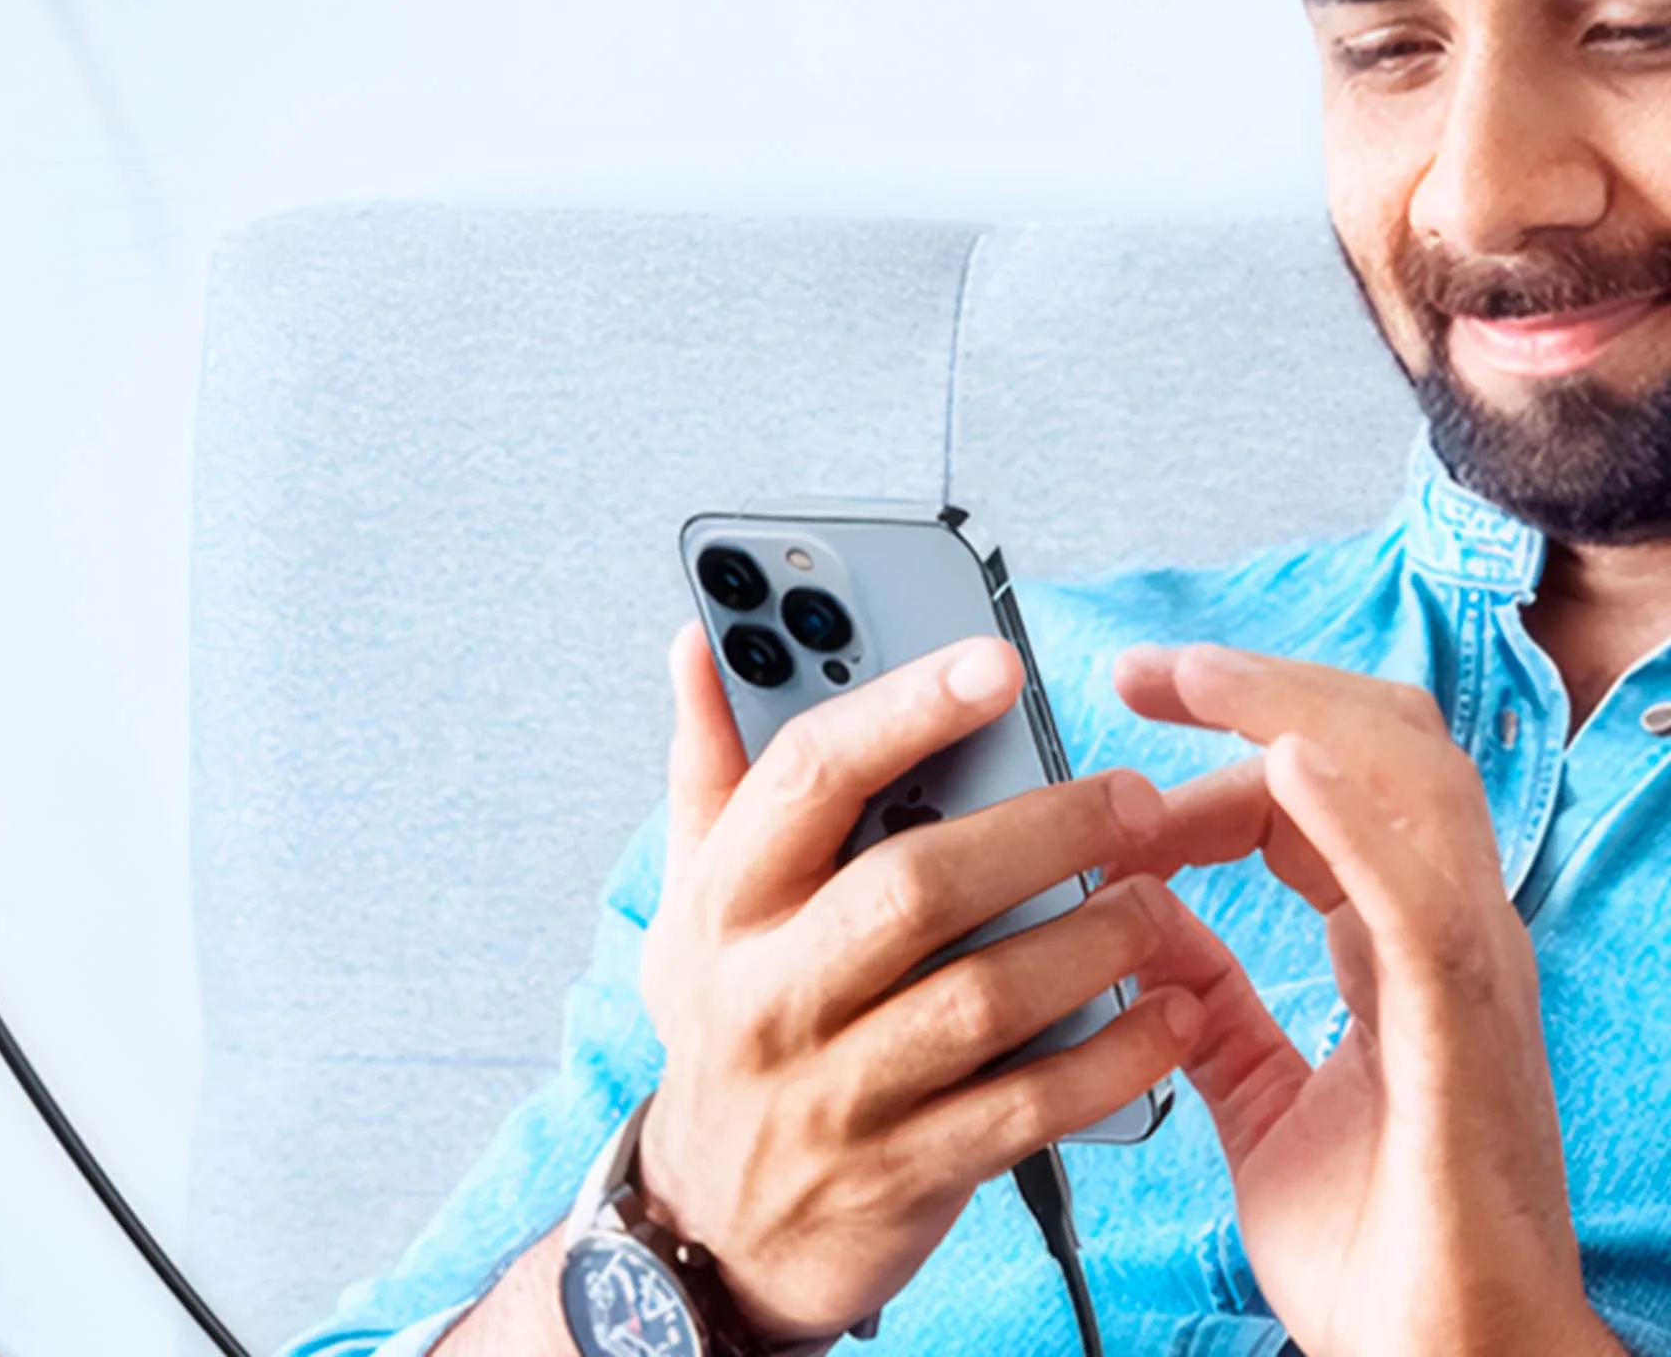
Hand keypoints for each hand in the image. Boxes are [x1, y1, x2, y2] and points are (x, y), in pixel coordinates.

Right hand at [635, 623, 1202, 1344]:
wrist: (715, 1225)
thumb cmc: (726, 1020)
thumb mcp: (693, 894)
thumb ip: (709, 764)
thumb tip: (698, 641)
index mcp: (726, 899)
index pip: (810, 777)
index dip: (903, 710)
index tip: (995, 663)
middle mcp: (772, 988)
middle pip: (912, 884)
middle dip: (1036, 830)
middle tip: (1130, 797)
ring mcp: (837, 1087)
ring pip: (978, 998)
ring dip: (1085, 942)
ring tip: (1158, 898)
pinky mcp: (904, 1171)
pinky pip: (1023, 1111)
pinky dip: (1109, 1060)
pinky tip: (1170, 1014)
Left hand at [1106, 644, 1613, 1356]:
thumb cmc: (1377, 1247)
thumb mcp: (1260, 1091)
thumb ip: (1208, 995)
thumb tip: (1138, 910)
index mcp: (1400, 946)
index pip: (1326, 792)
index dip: (1229, 745)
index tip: (1129, 732)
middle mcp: (1445, 941)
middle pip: (1385, 751)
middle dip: (1265, 688)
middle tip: (1147, 671)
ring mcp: (1463, 983)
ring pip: (1414, 790)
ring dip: (1297, 715)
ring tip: (1198, 679)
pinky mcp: (1460, 1044)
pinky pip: (1421, 903)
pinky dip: (1356, 823)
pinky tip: (1284, 769)